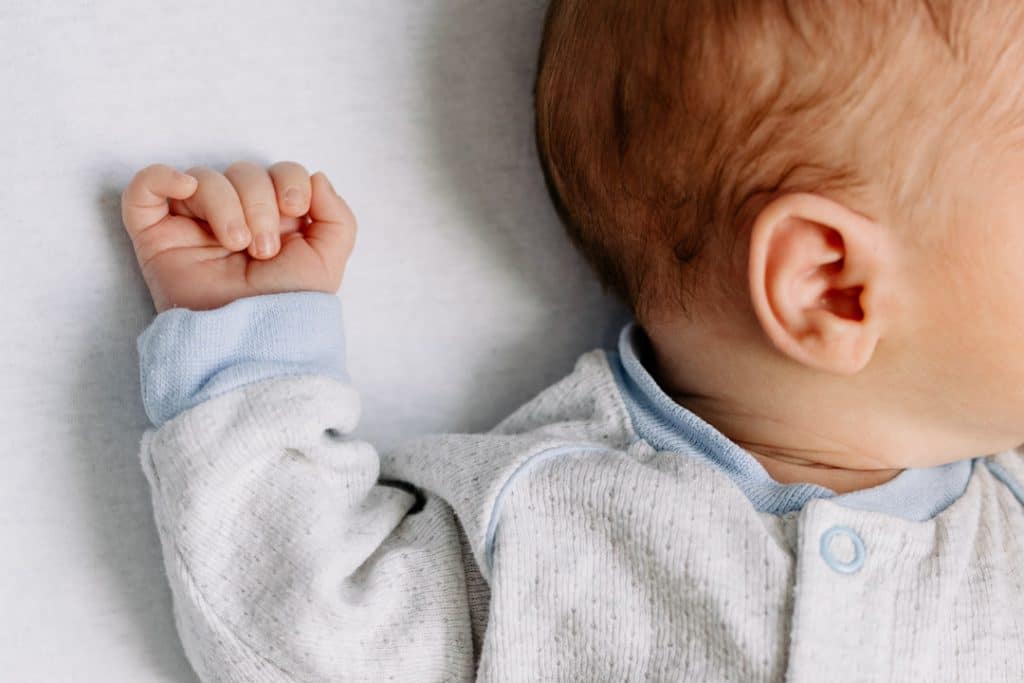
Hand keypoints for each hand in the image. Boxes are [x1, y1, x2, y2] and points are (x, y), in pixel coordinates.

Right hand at [121, 161, 356, 312]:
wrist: (252, 338)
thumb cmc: (288, 307)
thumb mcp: (329, 262)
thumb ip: (337, 216)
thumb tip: (315, 178)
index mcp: (275, 219)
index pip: (279, 171)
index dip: (288, 180)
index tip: (294, 209)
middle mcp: (235, 216)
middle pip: (243, 172)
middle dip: (259, 203)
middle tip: (263, 248)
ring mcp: (193, 225)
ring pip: (203, 178)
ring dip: (225, 205)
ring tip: (236, 245)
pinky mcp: (155, 236)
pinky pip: (144, 189)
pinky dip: (162, 177)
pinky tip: (186, 188)